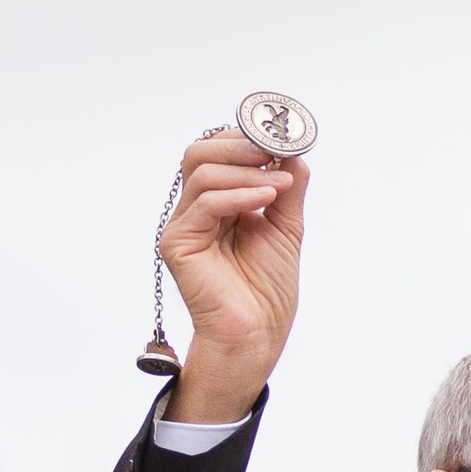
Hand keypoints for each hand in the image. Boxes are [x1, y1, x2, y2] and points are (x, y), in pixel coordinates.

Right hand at [159, 132, 307, 425]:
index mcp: (218, 203)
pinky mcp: (177, 243)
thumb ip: (287, 188)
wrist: (257, 333)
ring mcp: (183, 226)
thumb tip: (294, 151)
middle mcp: (195, 210)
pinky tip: (266, 200)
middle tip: (274, 150)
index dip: (247, 139)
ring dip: (246, 171)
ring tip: (280, 185)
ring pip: (202, 172)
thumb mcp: (285, 226)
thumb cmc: (267, 290)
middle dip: (240, 145)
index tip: (282, 138)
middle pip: (200, 152)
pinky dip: (239, 195)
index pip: (219, 152)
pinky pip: (205, 203)